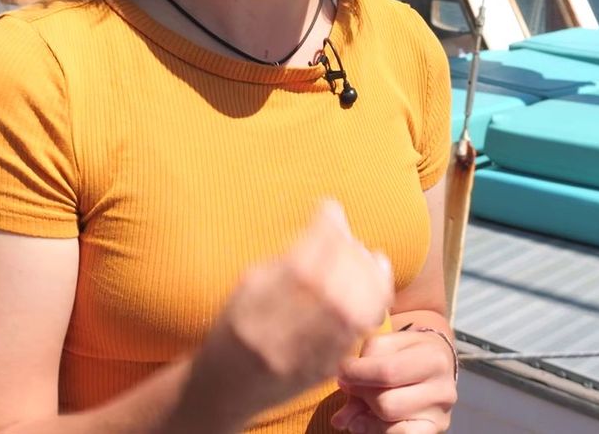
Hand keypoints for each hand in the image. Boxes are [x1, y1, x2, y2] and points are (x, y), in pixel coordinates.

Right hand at [190, 200, 394, 423]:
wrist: (224, 390)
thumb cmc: (234, 329)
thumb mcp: (245, 289)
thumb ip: (285, 257)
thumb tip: (328, 218)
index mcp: (250, 309)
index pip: (298, 265)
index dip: (322, 232)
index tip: (328, 209)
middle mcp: (275, 337)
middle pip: (330, 289)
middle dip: (349, 252)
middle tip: (349, 236)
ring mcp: (301, 359)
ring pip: (350, 313)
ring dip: (368, 277)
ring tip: (369, 257)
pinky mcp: (323, 372)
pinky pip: (356, 333)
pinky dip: (372, 303)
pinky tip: (374, 285)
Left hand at [331, 328, 457, 432]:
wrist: (435, 363)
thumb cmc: (406, 351)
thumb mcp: (387, 345)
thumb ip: (363, 367)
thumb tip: (344, 402)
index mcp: (433, 358)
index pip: (387, 372)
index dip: (356, 373)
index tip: (343, 371)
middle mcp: (443, 389)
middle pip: (386, 403)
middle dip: (362, 395)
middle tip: (354, 387)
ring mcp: (440, 415)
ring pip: (389, 425)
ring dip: (364, 417)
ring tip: (357, 406)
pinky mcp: (434, 430)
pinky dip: (377, 431)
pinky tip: (366, 421)